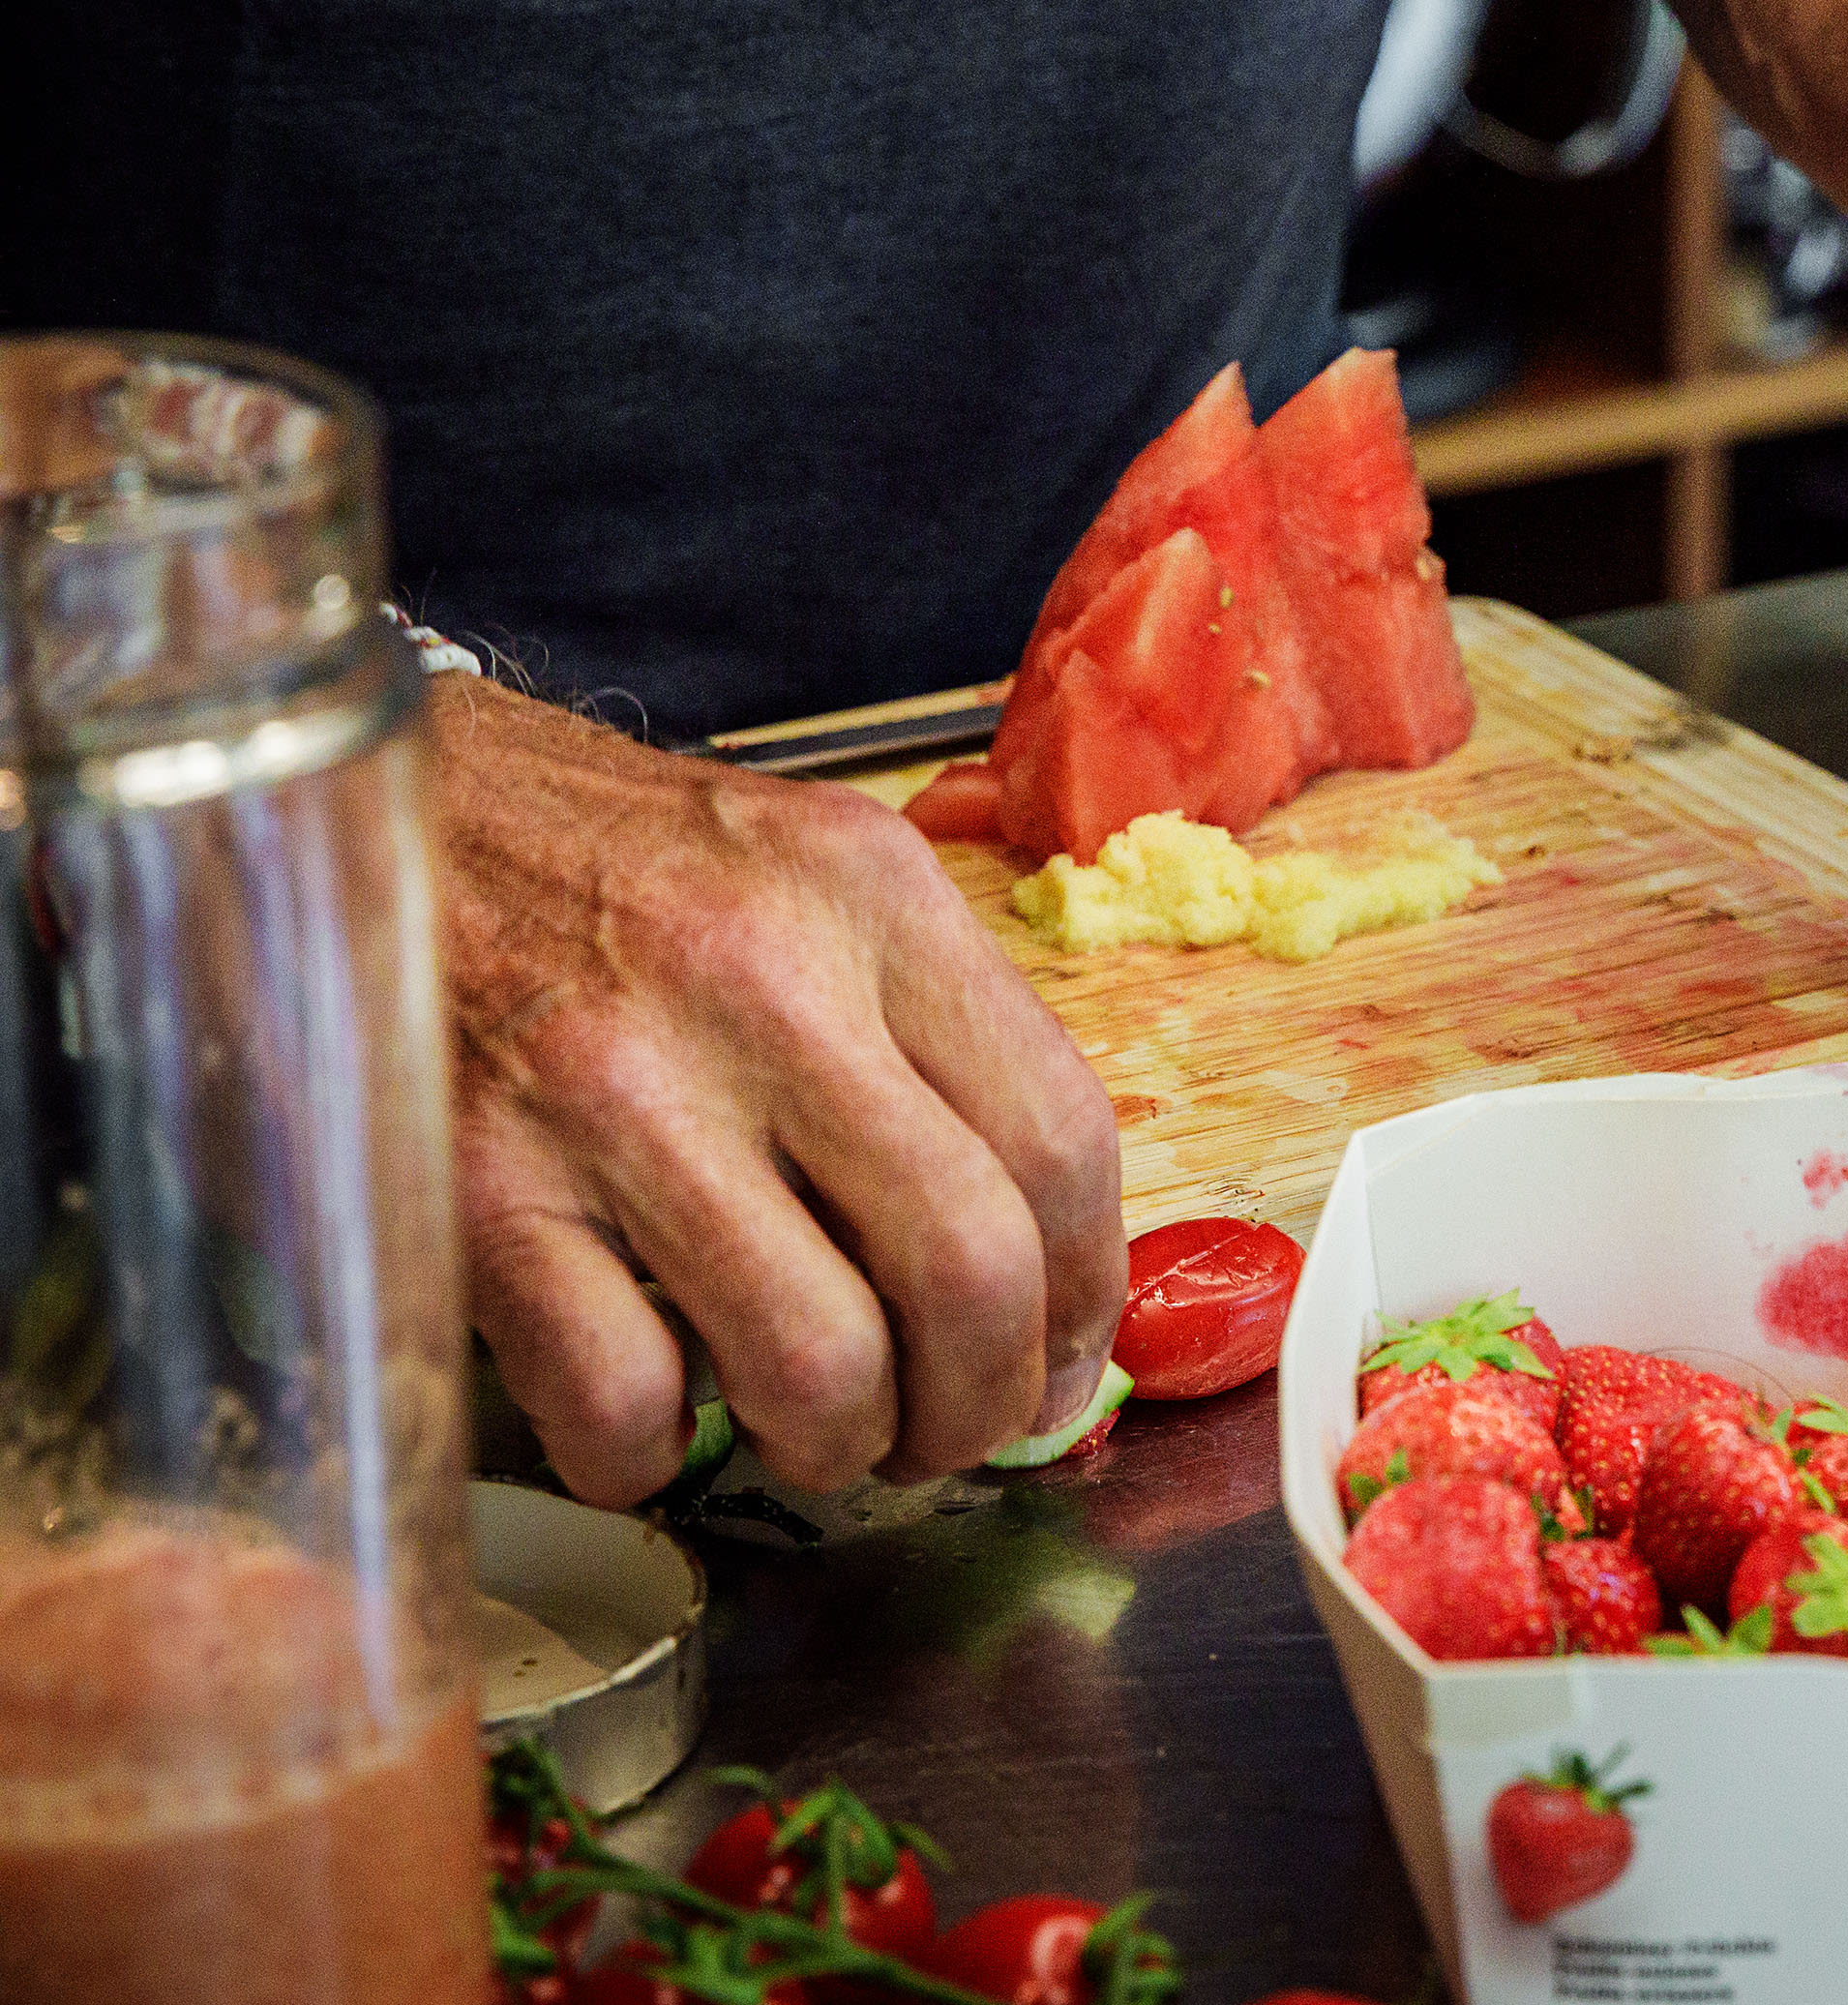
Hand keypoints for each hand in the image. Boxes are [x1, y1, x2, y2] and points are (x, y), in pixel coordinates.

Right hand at [434, 681, 1125, 1503]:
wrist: (346, 804)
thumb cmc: (591, 861)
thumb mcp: (797, 875)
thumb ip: (920, 1026)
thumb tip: (1035, 1253)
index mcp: (868, 900)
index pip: (1062, 1135)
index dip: (1089, 1293)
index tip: (1063, 1362)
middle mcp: (762, 985)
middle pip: (971, 1266)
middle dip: (985, 1402)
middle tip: (951, 1434)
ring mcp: (615, 1090)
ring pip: (821, 1361)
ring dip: (841, 1446)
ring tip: (817, 1432)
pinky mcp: (478, 1188)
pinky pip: (623, 1403)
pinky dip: (652, 1457)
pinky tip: (648, 1417)